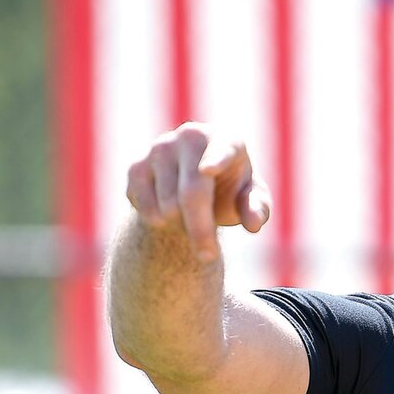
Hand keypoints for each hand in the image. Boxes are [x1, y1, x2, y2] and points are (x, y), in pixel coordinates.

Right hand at [126, 123, 270, 262]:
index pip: (222, 150)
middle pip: (192, 193)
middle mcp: (191, 137)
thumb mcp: (250, 200)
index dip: (216, 160)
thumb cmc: (230, 190)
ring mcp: (160, 149)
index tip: (207, 170)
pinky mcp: (136, 167)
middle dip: (200, 229)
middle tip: (208, 256)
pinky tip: (170, 210)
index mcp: (226, 139)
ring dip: (181, 224)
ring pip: (168, 205)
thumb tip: (254, 224)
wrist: (192, 184)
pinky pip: (146, 207)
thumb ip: (257, 209)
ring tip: (192, 216)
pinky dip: (160, 222)